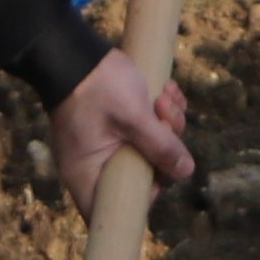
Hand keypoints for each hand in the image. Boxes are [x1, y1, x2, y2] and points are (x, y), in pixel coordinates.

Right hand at [50, 54, 192, 207]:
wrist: (73, 50)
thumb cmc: (97, 87)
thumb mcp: (135, 118)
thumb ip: (160, 147)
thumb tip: (186, 171)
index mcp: (88, 174)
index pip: (114, 209)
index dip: (144, 196)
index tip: (161, 171)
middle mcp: (93, 165)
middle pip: (143, 173)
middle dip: (164, 145)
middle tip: (164, 116)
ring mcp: (103, 144)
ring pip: (149, 147)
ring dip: (166, 122)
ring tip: (163, 96)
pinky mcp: (113, 125)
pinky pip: (144, 128)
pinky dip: (159, 111)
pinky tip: (164, 90)